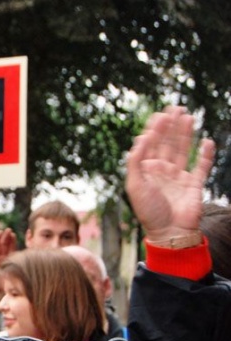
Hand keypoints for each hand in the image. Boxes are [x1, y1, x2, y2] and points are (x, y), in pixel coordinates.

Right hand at [0, 229, 16, 294]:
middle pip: (3, 245)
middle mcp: (2, 258)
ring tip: (1, 232)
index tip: (13, 234)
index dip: (12, 241)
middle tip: (8, 230)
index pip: (11, 248)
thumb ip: (22, 265)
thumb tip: (34, 258)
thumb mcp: (18, 272)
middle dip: (5, 237)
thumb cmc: (9, 284)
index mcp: (10, 259)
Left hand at [125, 106, 214, 241]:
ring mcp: (179, 177)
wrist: (169, 232)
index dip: (154, 130)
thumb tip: (140, 139)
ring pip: (183, 150)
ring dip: (185, 134)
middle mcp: (163, 172)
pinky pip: (201, 166)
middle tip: (174, 108)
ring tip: (187, 116)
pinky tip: (206, 141)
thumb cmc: (149, 211)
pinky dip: (205, 155)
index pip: (150, 146)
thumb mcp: (135, 185)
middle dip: (170, 126)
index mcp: (147, 172)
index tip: (158, 115)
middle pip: (167, 143)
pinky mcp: (195, 185)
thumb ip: (135, 162)